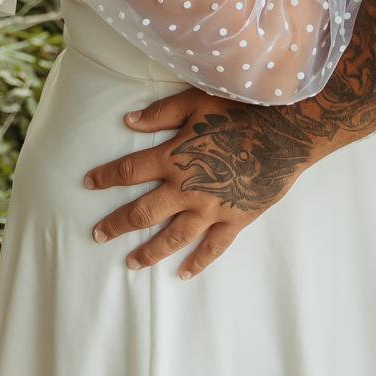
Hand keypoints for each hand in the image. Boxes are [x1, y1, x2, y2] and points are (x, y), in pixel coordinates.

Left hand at [83, 87, 320, 278]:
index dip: (107, 177)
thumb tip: (129, 121)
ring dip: (149, 251)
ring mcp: (211, 208)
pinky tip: (183, 274)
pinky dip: (197, 262)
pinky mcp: (235, 219)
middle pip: (143, 212)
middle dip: (117, 224)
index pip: (130, 170)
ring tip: (131, 263)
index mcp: (175, 157)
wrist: (287, 131)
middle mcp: (187, 188)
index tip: (88, 183)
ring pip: (173, 237)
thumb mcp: (197, 101)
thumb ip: (161, 113)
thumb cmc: (242, 110)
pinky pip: (213, 248)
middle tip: (98, 235)